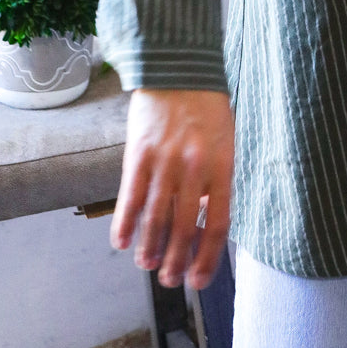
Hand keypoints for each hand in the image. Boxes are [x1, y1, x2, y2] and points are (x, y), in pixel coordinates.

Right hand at [111, 88, 234, 291]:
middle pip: (185, 229)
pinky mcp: (139, 153)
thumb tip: (203, 219)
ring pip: (156, 220)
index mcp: (223, 165)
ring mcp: (165, 161)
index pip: (218, 225)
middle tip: (169, 279)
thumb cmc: (205, 107)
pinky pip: (130, 198)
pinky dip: (124, 225)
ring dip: (149, 250)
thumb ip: (217, 179)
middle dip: (176, 263)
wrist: (178, 68)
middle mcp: (195, 167)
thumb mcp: (225, 140)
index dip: (208, 258)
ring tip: (147, 264)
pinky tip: (121, 242)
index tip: (198, 279)